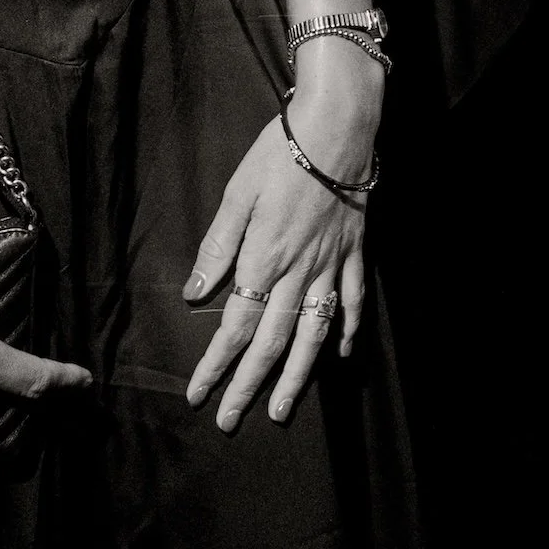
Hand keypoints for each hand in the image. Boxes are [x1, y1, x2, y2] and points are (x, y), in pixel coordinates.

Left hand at [181, 64, 375, 431]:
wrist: (339, 127)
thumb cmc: (282, 153)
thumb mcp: (239, 194)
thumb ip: (218, 246)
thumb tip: (195, 293)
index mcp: (263, 259)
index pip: (235, 327)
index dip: (216, 365)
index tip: (199, 395)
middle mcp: (297, 273)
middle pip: (270, 342)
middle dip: (247, 386)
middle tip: (230, 421)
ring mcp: (330, 266)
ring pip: (312, 334)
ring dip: (295, 376)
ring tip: (283, 409)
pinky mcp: (354, 252)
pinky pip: (352, 301)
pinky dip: (348, 331)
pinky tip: (341, 355)